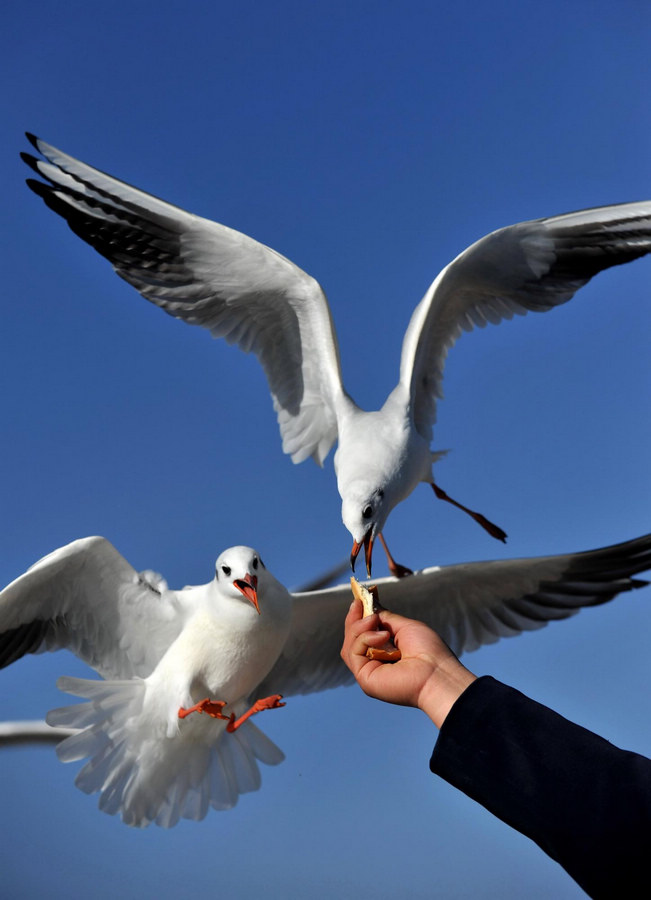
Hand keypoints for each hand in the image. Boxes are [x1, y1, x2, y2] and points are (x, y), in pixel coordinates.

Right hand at [341, 599, 476, 727]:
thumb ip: (385, 618)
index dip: (358, 619)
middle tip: (358, 604)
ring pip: (350, 645)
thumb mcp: (404, 627)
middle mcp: (375, 664)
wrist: (436, 672)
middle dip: (354, 621)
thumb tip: (370, 604)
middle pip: (352, 640)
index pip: (362, 636)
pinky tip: (383, 635)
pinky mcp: (365, 678)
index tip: (358, 601)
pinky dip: (365, 638)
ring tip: (374, 620)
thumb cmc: (428, 651)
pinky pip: (354, 652)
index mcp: (384, 654)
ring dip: (359, 627)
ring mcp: (369, 672)